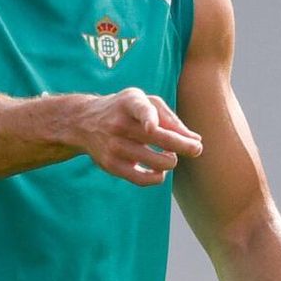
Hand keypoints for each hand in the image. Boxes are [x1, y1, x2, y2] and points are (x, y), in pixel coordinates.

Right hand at [73, 88, 202, 185]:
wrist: (83, 122)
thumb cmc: (124, 110)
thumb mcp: (143, 102)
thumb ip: (169, 118)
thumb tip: (195, 139)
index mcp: (129, 103)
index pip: (140, 109)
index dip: (148, 118)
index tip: (152, 127)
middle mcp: (119, 124)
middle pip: (157, 138)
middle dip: (183, 146)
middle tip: (197, 149)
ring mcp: (114, 146)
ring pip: (158, 161)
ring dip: (171, 161)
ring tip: (169, 156)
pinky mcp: (112, 165)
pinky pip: (144, 178)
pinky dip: (158, 176)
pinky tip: (159, 170)